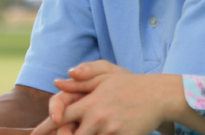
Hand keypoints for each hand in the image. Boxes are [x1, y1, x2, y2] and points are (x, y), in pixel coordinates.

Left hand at [35, 70, 182, 134]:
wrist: (158, 95)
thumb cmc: (130, 85)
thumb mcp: (106, 75)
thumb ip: (82, 79)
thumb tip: (58, 82)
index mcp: (89, 102)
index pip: (60, 117)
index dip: (46, 127)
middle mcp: (96, 117)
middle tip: (57, 134)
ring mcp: (110, 130)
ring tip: (92, 129)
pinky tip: (107, 131)